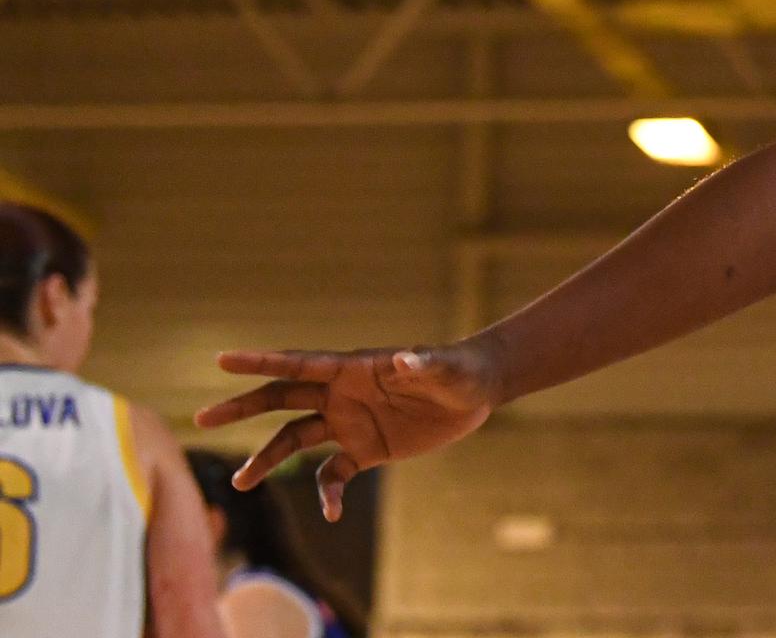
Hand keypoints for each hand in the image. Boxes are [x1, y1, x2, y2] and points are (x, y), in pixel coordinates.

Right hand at [194, 342, 498, 521]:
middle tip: (202, 418)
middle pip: (281, 400)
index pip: (299, 365)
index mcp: (352, 369)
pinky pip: (334, 474)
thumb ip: (423, 365)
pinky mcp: (365, 450)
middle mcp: (342, 395)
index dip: (261, 361)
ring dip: (267, 458)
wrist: (475, 394)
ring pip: (295, 440)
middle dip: (242, 407)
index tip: (222, 360)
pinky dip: (327, 493)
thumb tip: (404, 359)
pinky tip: (331, 514)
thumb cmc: (459, 371)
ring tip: (240, 483)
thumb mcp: (445, 369)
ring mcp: (350, 423)